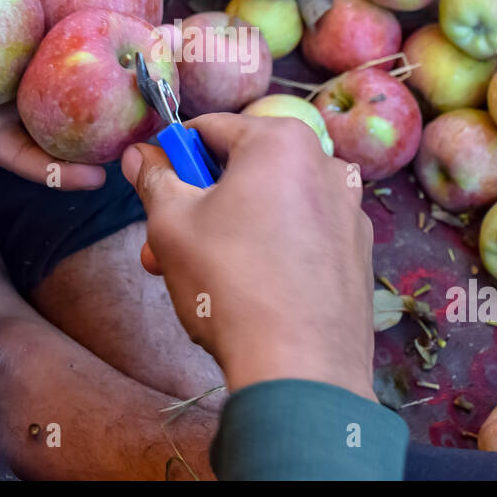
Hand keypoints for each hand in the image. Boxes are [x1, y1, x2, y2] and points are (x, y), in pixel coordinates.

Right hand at [121, 113, 376, 401]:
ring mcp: (349, 212)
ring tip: (196, 279)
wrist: (300, 368)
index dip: (170, 156)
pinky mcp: (357, 255)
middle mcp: (326, 166)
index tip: (150, 185)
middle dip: (197, 206)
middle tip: (162, 247)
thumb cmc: (229, 283)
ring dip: (229, 232)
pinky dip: (271, 251)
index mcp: (282, 141)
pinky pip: (302, 237)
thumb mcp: (171, 224)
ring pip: (271, 206)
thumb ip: (154, 180)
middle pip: (243, 170)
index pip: (208, 129)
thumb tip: (139, 155)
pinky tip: (246, 293)